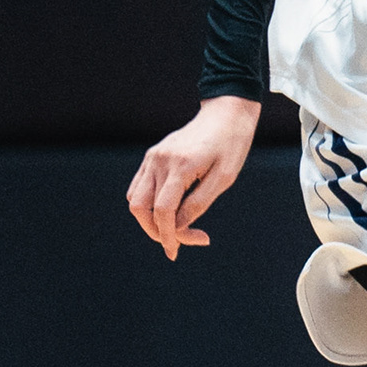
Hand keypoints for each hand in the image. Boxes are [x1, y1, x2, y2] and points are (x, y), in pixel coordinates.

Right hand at [127, 97, 259, 258]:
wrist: (225, 114)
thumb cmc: (231, 145)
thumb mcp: (224, 178)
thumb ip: (199, 203)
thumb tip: (177, 227)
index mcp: (181, 166)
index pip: (163, 210)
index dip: (168, 235)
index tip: (175, 252)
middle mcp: (160, 160)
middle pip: (141, 207)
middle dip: (156, 231)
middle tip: (180, 242)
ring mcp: (153, 157)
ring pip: (135, 198)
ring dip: (150, 219)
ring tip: (176, 228)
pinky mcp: (152, 156)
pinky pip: (139, 187)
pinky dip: (148, 204)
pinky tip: (170, 211)